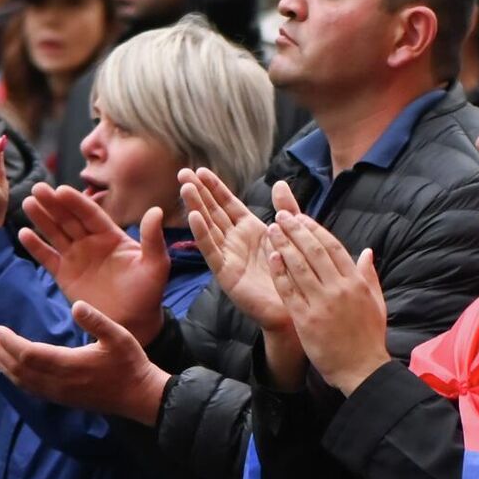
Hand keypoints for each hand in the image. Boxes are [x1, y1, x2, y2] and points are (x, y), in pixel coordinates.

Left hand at [0, 300, 170, 424]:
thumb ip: (96, 320)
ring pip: (22, 381)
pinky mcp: (63, 399)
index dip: (9, 342)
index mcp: (69, 365)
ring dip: (4, 364)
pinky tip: (12, 370)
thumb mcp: (119, 336)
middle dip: (1, 351)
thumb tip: (76, 305)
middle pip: (18, 368)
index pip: (28, 354)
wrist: (140, 397)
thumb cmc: (131, 364)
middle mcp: (59, 382)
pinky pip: (31, 389)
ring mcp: (60, 394)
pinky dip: (16, 378)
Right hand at [20, 182, 168, 344]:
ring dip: (42, 218)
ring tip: (28, 203)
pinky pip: (48, 257)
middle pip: (69, 218)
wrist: (134, 323)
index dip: (76, 202)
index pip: (90, 214)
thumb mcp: (155, 265)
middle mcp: (91, 242)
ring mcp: (76, 257)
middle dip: (53, 204)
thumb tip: (157, 210)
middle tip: (37, 187)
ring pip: (55, 233)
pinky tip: (23, 233)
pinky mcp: (64, 274)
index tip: (61, 190)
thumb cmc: (148, 293)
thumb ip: (153, 239)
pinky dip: (36, 246)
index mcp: (111, 235)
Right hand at [179, 167, 294, 333]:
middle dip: (198, 192)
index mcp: (250, 230)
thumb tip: (280, 183)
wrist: (295, 308)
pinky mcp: (226, 274)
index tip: (201, 170)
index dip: (214, 187)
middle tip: (182, 173)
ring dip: (196, 207)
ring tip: (185, 188)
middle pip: (213, 212)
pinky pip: (212, 251)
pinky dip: (202, 234)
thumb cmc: (292, 274)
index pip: (228, 203)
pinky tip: (194, 217)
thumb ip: (286, 209)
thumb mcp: (291, 235)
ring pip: (209, 227)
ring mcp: (229, 257)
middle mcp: (235, 241)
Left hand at [266, 209, 388, 394]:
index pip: (333, 247)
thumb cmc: (369, 338)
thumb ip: (369, 275)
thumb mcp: (376, 303)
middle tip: (281, 216)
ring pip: (299, 267)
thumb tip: (367, 252)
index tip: (301, 217)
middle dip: (296, 230)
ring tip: (272, 230)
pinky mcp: (306, 319)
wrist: (362, 370)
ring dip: (284, 245)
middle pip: (314, 251)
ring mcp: (322, 304)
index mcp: (356, 283)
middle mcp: (339, 289)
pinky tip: (272, 257)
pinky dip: (280, 272)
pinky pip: (289, 290)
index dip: (315, 229)